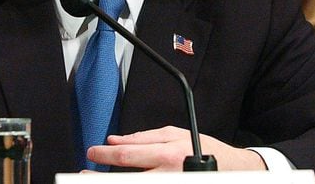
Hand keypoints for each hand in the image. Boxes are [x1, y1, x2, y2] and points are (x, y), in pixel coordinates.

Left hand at [86, 125, 266, 171]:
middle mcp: (168, 174)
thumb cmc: (204, 150)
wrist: (233, 171)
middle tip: (81, 173)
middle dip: (99, 177)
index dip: (105, 155)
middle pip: (125, 179)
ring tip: (92, 181)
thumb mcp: (175, 135)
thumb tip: (115, 140)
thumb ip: (143, 137)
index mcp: (167, 153)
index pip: (127, 155)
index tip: (92, 153)